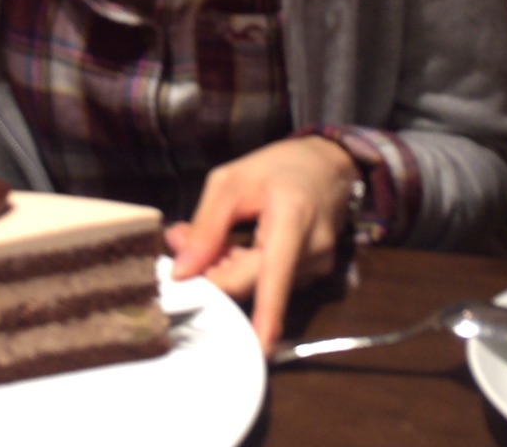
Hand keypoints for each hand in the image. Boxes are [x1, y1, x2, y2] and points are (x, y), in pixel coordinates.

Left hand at [166, 137, 357, 352]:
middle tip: (178, 240)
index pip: (272, 282)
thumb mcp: (231, 182)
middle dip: (213, 273)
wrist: (327, 164)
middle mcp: (311, 252)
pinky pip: (271, 282)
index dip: (256, 317)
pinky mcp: (315, 275)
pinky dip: (247, 268)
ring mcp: (317, 268)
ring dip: (228, 268)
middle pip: (252, 286)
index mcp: (292, 220)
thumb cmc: (276, 166)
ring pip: (258, 286)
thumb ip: (206, 227)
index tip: (239, 343)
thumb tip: (181, 273)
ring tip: (213, 235)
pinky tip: (238, 243)